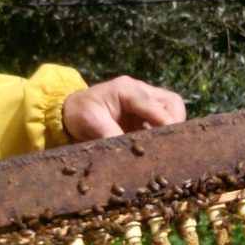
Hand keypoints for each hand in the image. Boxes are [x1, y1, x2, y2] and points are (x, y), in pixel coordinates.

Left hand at [62, 75, 185, 140]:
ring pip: (172, 110)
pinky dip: (162, 135)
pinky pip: (162, 121)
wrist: (69, 113)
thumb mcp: (91, 123)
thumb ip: (112, 135)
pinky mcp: (145, 114)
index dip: (167, 125)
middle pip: (172, 103)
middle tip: (169, 146)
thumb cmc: (79, 113)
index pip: (157, 106)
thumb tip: (130, 155)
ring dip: (170, 129)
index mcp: (128, 89)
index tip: (172, 144)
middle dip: (174, 124)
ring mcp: (145, 101)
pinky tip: (155, 148)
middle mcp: (141, 91)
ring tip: (162, 148)